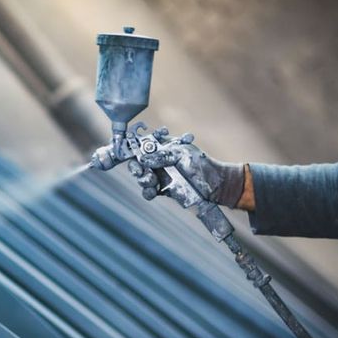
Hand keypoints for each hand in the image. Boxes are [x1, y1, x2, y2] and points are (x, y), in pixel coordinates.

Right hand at [128, 131, 246, 207]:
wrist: (215, 185)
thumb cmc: (202, 164)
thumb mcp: (182, 154)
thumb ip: (162, 155)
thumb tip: (143, 159)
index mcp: (162, 147)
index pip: (141, 146)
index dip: (129, 149)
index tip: (121, 153)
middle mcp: (159, 161)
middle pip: (137, 163)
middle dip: (135, 168)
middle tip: (140, 171)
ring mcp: (160, 175)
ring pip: (142, 178)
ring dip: (142, 180)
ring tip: (151, 181)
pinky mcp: (163, 190)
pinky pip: (149, 191)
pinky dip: (148, 191)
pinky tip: (153, 191)